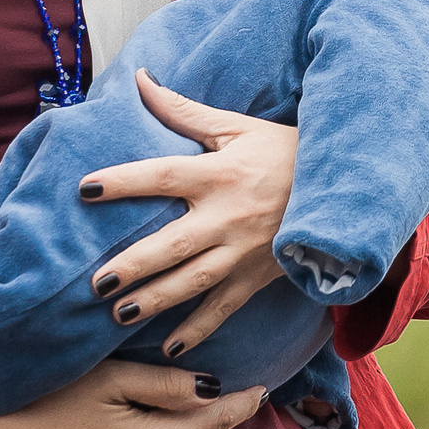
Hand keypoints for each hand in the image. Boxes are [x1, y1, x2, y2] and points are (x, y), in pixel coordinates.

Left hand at [83, 69, 298, 359]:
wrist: (343, 187)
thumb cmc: (283, 151)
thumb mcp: (235, 126)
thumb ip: (183, 110)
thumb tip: (140, 79)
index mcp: (218, 174)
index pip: (162, 176)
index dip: (124, 182)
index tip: (86, 189)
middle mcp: (228, 216)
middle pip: (173, 244)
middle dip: (135, 265)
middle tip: (97, 281)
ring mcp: (244, 251)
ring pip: (194, 281)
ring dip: (157, 299)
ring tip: (119, 313)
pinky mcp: (258, 276)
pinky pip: (224, 307)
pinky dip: (199, 330)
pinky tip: (170, 348)